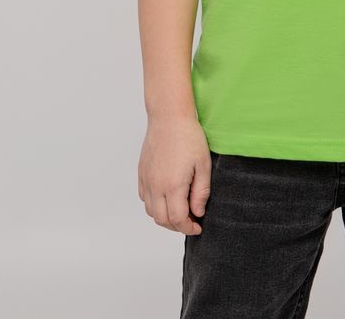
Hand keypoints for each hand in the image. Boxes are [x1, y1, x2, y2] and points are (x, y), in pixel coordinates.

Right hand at [138, 116, 212, 235]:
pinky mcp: (142, 173)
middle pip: (162, 220)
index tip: (198, 227)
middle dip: (177, 226)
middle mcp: (156, 186)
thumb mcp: (203, 164)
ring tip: (180, 211)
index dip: (189, 228)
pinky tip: (167, 198)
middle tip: (191, 221)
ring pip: (151, 212)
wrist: (169, 117)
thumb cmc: (189, 137)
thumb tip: (197, 213)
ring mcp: (146, 180)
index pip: (177, 219)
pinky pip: (144, 198)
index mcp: (173, 185)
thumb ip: (201, 192)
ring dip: (165, 217)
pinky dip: (155, 205)